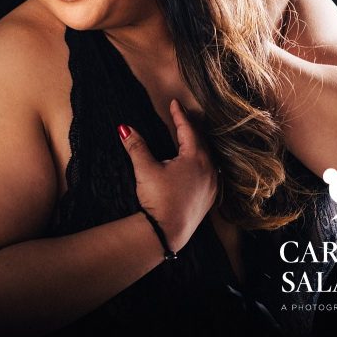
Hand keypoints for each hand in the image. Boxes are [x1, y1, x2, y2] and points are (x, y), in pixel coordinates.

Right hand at [119, 98, 217, 251]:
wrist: (166, 233)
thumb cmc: (159, 199)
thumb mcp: (145, 169)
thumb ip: (136, 146)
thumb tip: (124, 128)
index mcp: (196, 158)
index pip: (188, 129)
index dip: (179, 115)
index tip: (174, 103)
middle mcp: (209, 169)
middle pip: (200, 142)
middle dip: (190, 128)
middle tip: (181, 116)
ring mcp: (212, 185)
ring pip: (207, 157)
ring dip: (197, 145)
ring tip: (187, 137)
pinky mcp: (209, 198)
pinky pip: (209, 172)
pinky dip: (201, 162)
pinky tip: (194, 164)